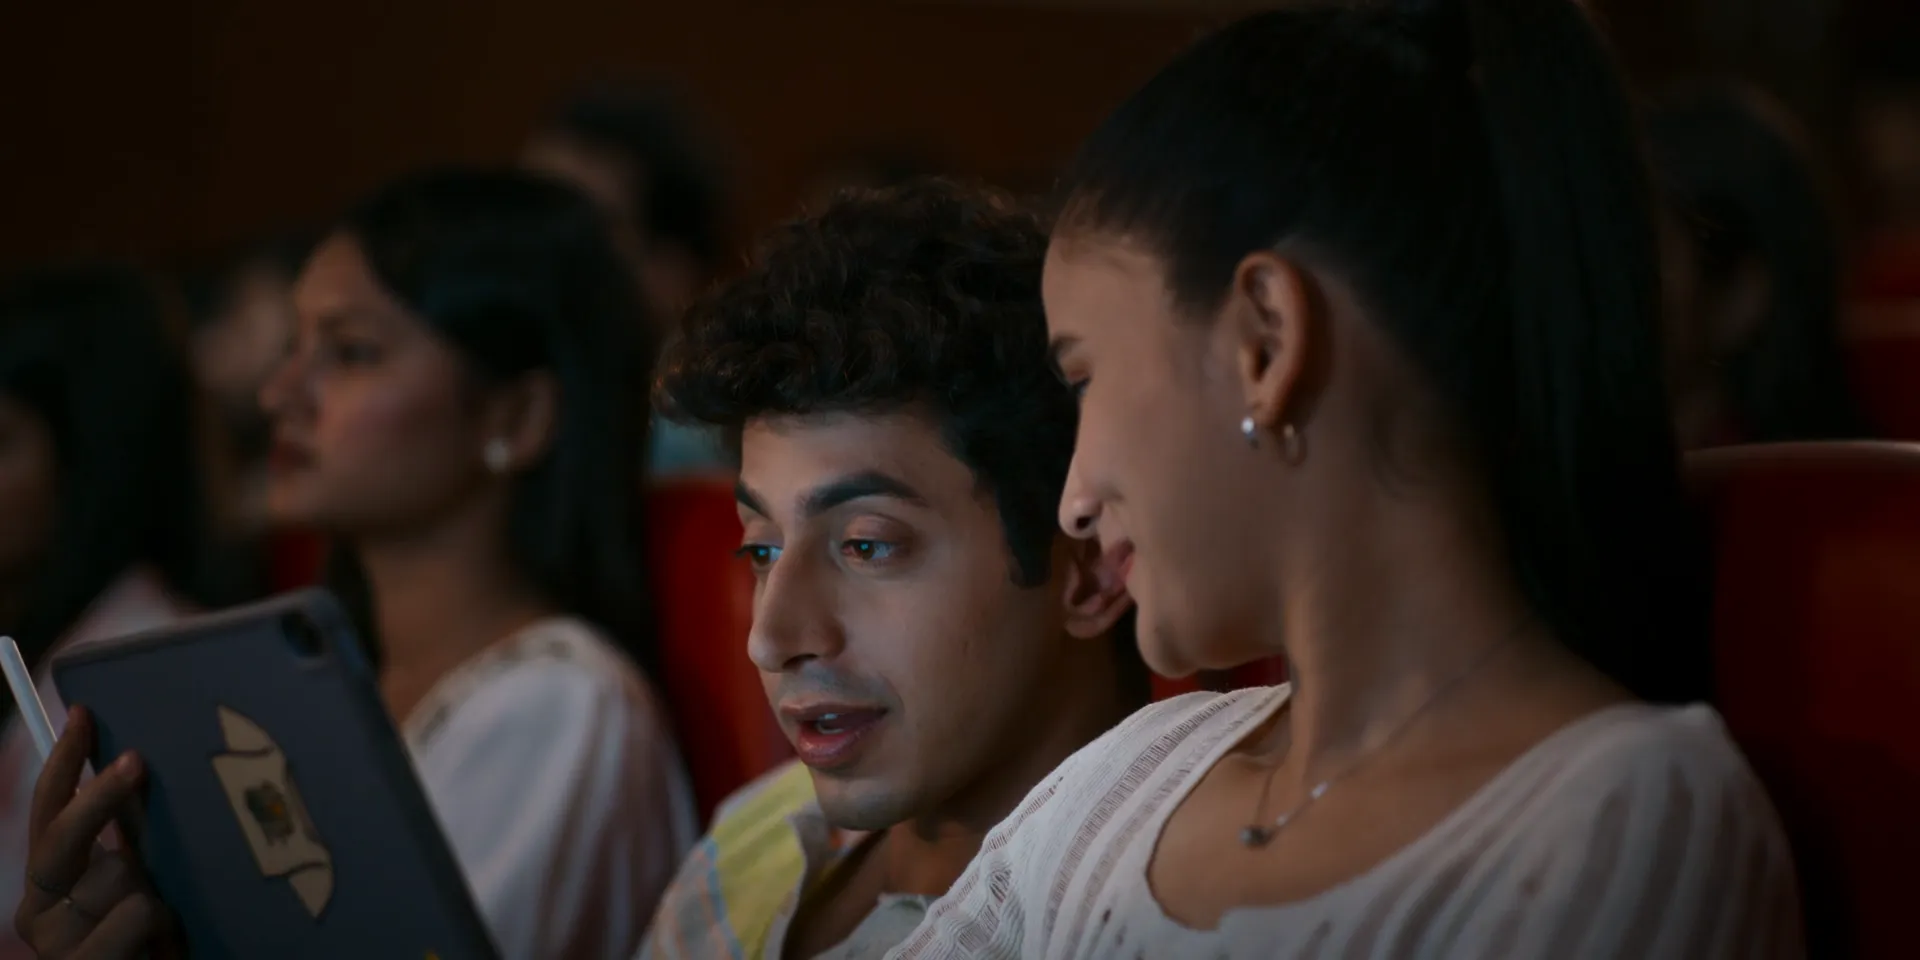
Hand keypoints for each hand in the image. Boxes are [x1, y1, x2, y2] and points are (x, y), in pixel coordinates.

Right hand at [12, 707, 179, 958]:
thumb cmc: (150, 936)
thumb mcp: (141, 878)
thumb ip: (129, 836)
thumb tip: (139, 764)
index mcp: (48, 882)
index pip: (46, 809)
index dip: (62, 760)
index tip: (81, 712)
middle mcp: (38, 910)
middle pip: (61, 836)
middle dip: (99, 797)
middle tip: (135, 760)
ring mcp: (55, 943)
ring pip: (115, 874)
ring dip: (154, 888)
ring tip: (166, 920)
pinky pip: (135, 913)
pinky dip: (159, 922)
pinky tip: (161, 944)